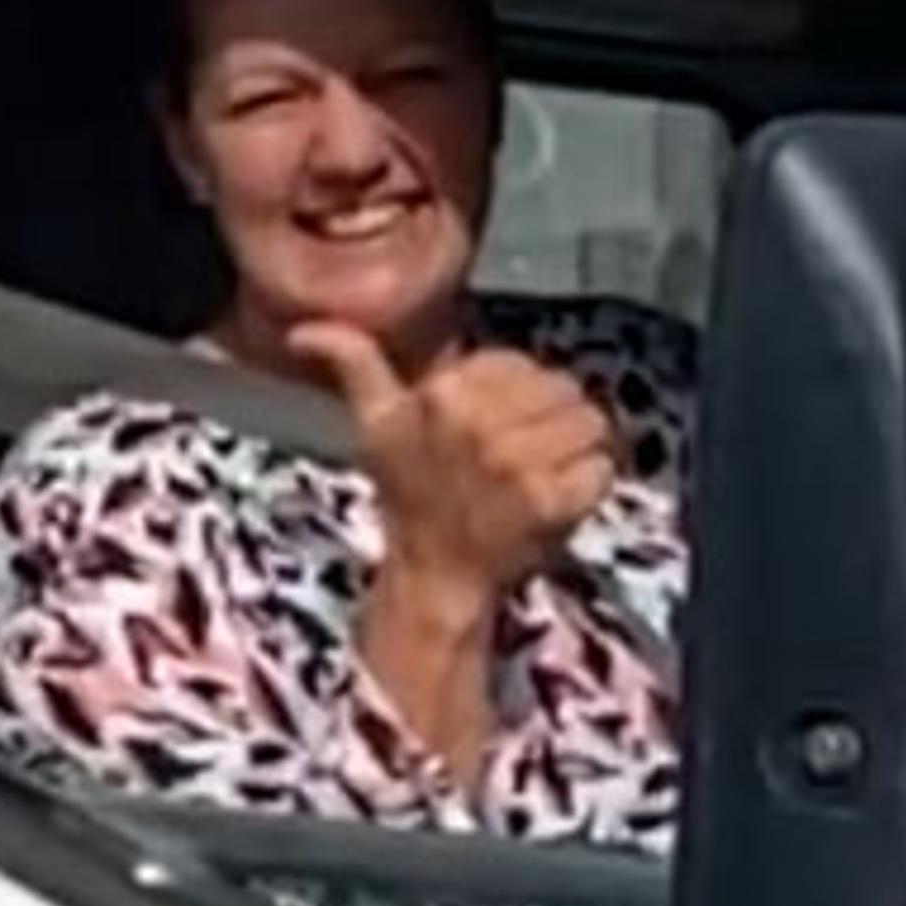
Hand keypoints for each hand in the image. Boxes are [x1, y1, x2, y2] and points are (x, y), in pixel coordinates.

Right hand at [290, 324, 615, 614]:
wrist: (434, 576)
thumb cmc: (410, 497)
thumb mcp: (376, 423)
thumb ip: (354, 364)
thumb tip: (303, 329)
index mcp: (442, 394)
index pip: (520, 364)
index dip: (517, 394)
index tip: (497, 427)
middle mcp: (480, 424)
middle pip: (564, 389)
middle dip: (552, 419)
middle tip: (525, 455)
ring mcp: (518, 464)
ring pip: (591, 424)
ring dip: (578, 451)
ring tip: (545, 473)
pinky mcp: (554, 502)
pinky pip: (603, 467)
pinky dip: (591, 485)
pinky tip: (559, 499)